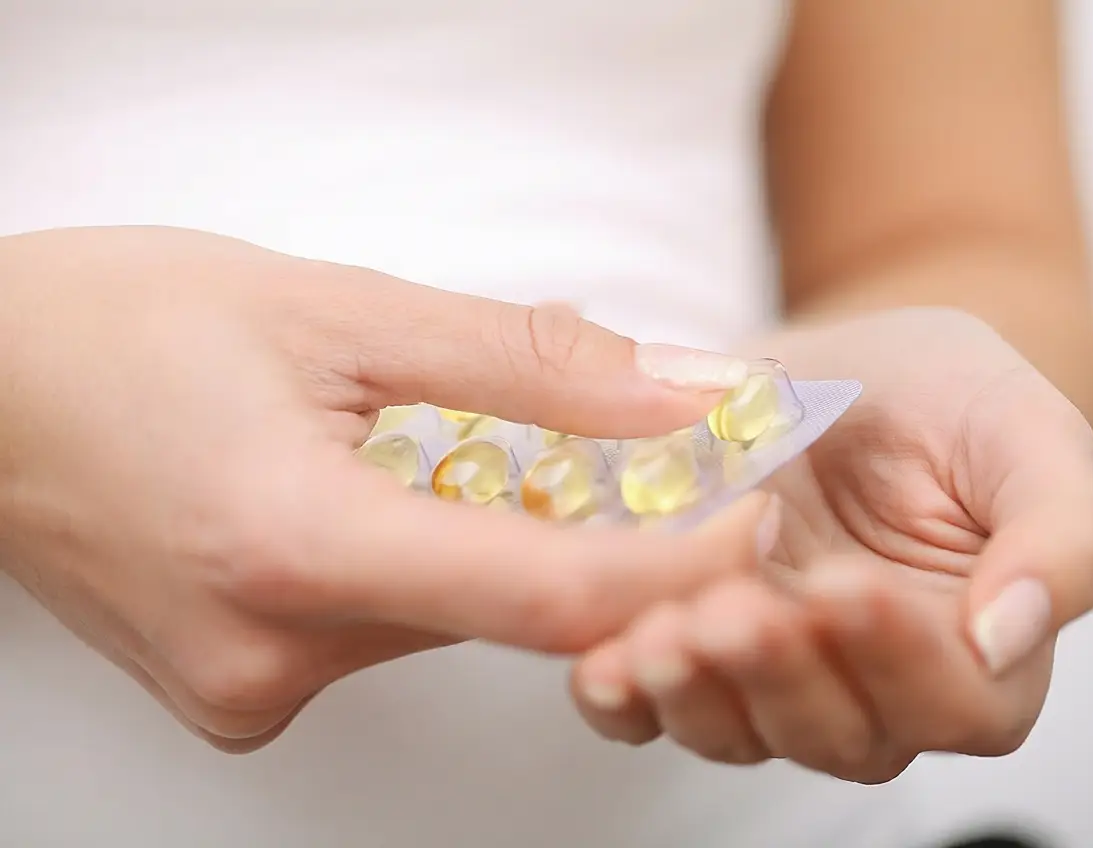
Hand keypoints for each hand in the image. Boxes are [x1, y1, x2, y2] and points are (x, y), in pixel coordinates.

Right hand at [0, 226, 774, 752]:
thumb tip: (670, 389)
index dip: (676, 566)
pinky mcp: (240, 692)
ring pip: (450, 623)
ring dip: (499, 543)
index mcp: (295, 545)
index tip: (751, 518)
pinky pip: (387, 633)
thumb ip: (523, 362)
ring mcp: (251, 689)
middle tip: (638, 454)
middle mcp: (273, 652)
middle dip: (594, 541)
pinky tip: (395, 492)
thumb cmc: (115, 330)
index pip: (547, 597)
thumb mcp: (335, 310)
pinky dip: (428, 567)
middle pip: (506, 613)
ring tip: (475, 447)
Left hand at [570, 307, 1092, 781]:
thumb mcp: (1027, 434)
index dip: (902, 659)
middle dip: (781, 677)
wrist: (850, 365)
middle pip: (839, 733)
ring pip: (741, 731)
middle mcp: (873, 683)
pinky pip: (655, 707)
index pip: (958, 701)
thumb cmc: (951, 398)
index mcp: (977, 650)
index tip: (845, 585)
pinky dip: (624, 698)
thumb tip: (1010, 634)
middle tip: (734, 610)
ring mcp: (775, 672)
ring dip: (698, 693)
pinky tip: (599, 666)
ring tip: (660, 632)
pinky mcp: (695, 646)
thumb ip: (1058, 537)